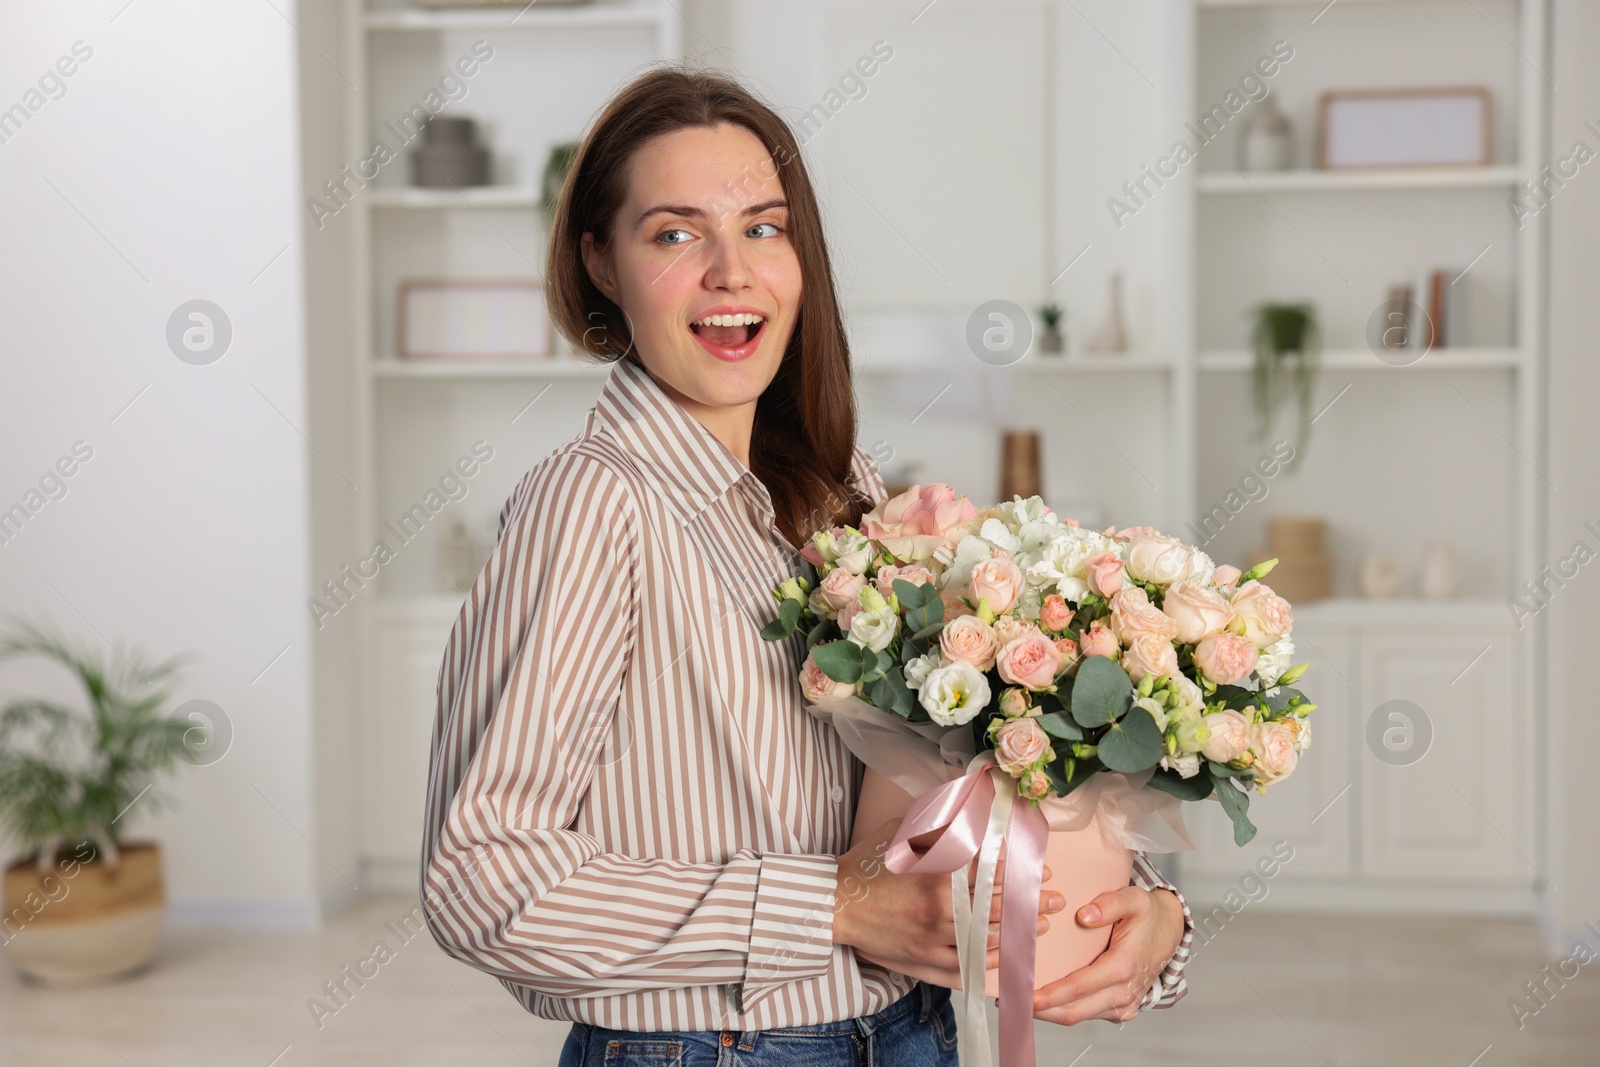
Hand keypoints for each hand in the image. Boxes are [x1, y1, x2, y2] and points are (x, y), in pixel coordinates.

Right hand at [835, 818, 1064, 989]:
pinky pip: (967, 967)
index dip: (1020, 871)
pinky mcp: (924, 963)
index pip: (991, 873)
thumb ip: (938, 821)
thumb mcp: (902, 832)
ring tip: (1040, 926)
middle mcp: (939, 911)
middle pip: (997, 908)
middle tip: (1055, 900)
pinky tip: (1006, 953)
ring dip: (1017, 933)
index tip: (1041, 869)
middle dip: (1031, 903)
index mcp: (936, 875)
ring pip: (988, 940)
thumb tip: (970, 803)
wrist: (834, 905)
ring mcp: (933, 941)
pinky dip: (990, 961)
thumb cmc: (867, 866)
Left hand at [1028, 885, 1183, 1024]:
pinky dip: (1064, 1009)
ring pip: (1079, 1016)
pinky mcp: (1119, 1008)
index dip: (1051, 995)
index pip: (1080, 987)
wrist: (1169, 932)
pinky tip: (1043, 1000)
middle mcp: (1124, 992)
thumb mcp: (1135, 899)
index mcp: (1124, 967)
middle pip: (1075, 1010)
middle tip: (1010, 999)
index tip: (1025, 995)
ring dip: (1049, 1012)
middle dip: (1041, 1009)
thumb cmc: (1148, 916)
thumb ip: (1111, 903)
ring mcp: (1123, 1004)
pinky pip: (1087, 1013)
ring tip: (1019, 999)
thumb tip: (1085, 915)